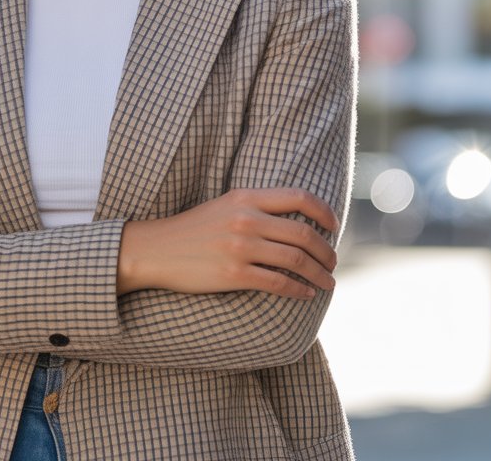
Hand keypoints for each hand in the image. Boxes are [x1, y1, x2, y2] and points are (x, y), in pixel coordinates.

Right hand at [117, 187, 337, 299]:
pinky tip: (305, 294)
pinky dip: (298, 290)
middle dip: (327, 251)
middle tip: (333, 263)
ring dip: (319, 274)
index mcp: (245, 197)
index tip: (334, 227)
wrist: (156, 249)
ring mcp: (240, 247)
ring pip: (296, 260)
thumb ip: (257, 208)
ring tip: (327, 283)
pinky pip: (278, 283)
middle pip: (304, 233)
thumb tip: (296, 221)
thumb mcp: (225, 206)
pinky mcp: (234, 274)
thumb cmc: (194, 229)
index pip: (299, 197)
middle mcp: (246, 219)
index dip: (324, 212)